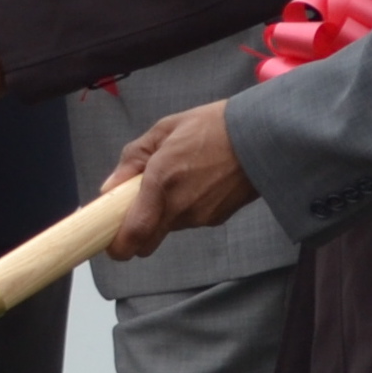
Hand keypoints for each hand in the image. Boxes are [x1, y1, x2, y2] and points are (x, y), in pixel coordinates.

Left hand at [105, 102, 257, 258]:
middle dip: (137, 233)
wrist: (262, 136)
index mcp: (161, 181)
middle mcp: (180, 206)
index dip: (118, 246)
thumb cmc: (212, 126)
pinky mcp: (216, 219)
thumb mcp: (165, 129)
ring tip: (177, 180)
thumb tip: (110, 187)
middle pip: (147, 242)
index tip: (109, 241)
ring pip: (168, 228)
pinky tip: (197, 184)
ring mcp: (200, 216)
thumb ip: (133, 158)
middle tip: (136, 208)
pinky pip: (189, 221)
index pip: (134, 234)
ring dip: (163, 214)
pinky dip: (185, 209)